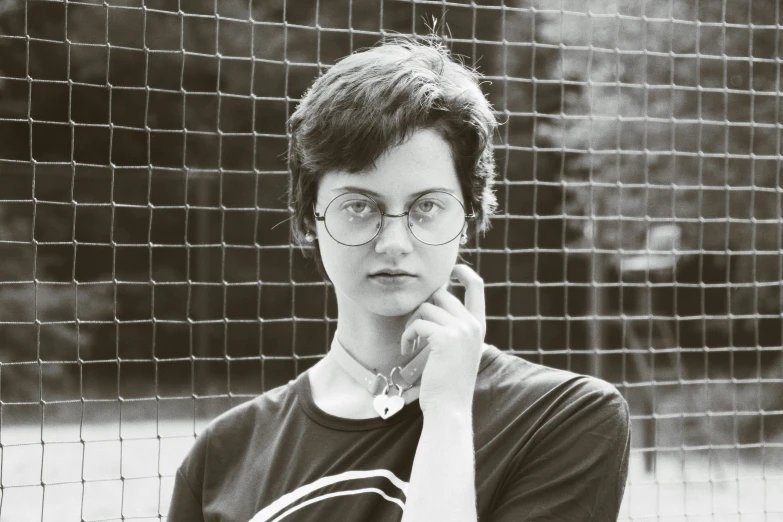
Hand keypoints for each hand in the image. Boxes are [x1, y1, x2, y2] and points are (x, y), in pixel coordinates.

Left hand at [401, 264, 485, 414]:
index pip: (477, 287)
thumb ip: (452, 326)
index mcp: (478, 326)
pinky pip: (417, 324)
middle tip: (414, 330)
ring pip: (425, 308)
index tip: (453, 268)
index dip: (464, 272)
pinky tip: (407, 350)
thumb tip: (434, 300)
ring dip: (411, 324)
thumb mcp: (457, 350)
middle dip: (421, 308)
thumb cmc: (448, 382)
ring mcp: (461, 330)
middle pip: (440, 294)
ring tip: (409, 344)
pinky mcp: (444, 338)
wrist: (450, 407)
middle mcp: (473, 324)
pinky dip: (407, 336)